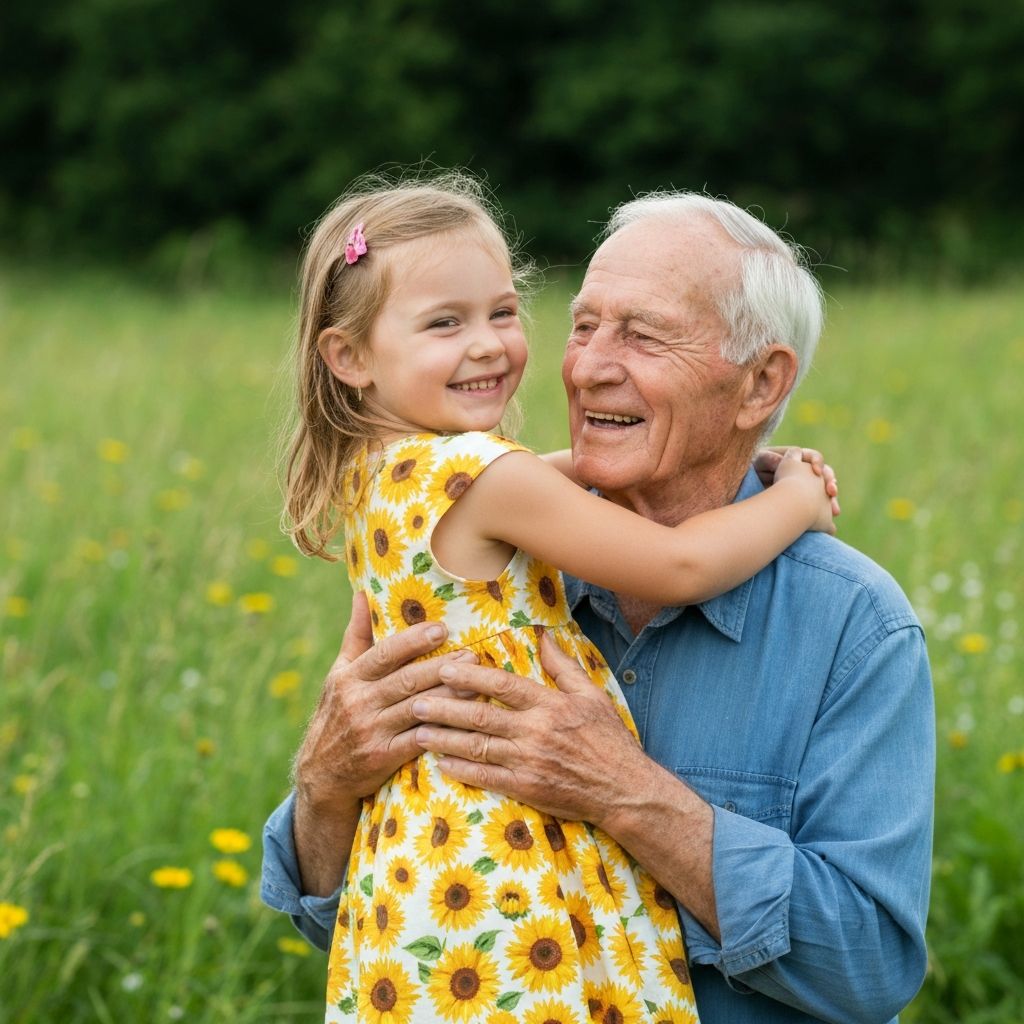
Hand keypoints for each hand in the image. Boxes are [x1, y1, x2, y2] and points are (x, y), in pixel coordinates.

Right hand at [293, 593, 473, 813]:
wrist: (321, 774)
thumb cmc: (337, 714)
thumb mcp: (339, 674)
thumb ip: (357, 635)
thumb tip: (363, 593)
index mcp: (349, 677)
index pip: (384, 653)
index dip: (413, 641)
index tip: (442, 629)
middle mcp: (358, 702)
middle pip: (405, 680)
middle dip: (441, 667)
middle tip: (472, 655)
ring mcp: (371, 731)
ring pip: (416, 709)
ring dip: (449, 696)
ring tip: (477, 684)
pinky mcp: (383, 757)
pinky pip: (418, 741)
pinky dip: (442, 730)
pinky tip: (465, 722)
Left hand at [410, 631, 653, 827]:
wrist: (624, 790)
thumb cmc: (609, 740)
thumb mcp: (592, 696)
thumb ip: (564, 667)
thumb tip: (545, 636)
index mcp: (550, 705)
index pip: (502, 686)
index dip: (470, 677)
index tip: (445, 669)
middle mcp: (536, 731)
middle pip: (481, 717)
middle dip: (444, 708)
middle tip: (415, 700)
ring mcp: (529, 762)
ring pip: (477, 748)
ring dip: (444, 740)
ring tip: (417, 732)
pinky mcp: (527, 788)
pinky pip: (487, 778)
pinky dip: (462, 771)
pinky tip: (441, 764)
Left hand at [754, 445, 839, 517]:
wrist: (751, 489)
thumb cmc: (754, 470)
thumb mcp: (758, 462)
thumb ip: (768, 459)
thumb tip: (779, 460)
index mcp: (797, 458)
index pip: (814, 457)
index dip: (817, 462)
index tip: (816, 471)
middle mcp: (806, 472)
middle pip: (825, 475)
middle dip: (830, 483)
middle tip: (831, 492)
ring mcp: (808, 488)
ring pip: (825, 494)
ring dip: (832, 501)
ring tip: (834, 511)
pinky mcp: (807, 503)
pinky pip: (820, 508)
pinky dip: (825, 515)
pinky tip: (829, 519)